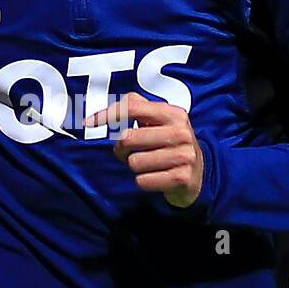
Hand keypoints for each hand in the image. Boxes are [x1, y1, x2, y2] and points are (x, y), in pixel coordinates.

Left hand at [87, 92, 204, 208]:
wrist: (199, 173)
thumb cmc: (169, 143)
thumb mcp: (159, 120)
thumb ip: (135, 106)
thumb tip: (100, 111)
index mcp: (173, 113)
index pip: (133, 107)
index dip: (108, 114)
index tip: (89, 123)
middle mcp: (181, 132)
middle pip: (128, 138)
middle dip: (122, 149)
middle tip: (132, 152)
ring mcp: (183, 155)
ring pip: (133, 162)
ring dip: (134, 166)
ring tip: (148, 164)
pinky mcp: (181, 178)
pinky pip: (142, 181)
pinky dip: (143, 181)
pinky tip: (156, 176)